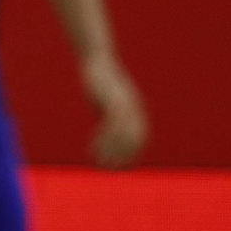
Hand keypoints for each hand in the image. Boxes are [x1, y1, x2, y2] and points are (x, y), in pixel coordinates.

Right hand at [82, 53, 146, 167]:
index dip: (130, 155)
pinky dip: (103, 140)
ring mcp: (125, 106)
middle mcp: (134, 110)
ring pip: (123, 136)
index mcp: (134, 111)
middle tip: (108, 170)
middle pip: (134, 140)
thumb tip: (104, 131)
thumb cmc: (98, 82)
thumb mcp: (103, 102)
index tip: (118, 167)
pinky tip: (92, 148)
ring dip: (111, 152)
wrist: (97, 60)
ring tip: (99, 164)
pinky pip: (111, 127)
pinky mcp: (113, 102)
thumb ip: (106, 116)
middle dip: (123, 157)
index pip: (138, 139)